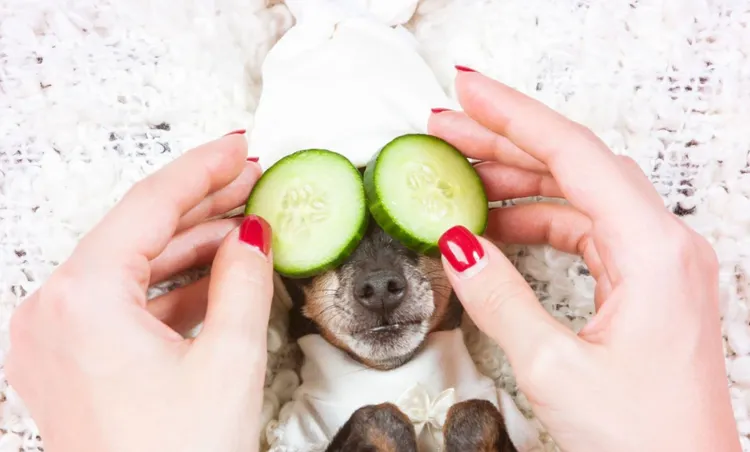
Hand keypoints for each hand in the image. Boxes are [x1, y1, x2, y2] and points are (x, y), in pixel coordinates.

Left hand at [6, 133, 273, 451]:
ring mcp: (54, 339)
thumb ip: (243, 279)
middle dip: (200, 206)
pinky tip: (214, 276)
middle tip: (249, 180)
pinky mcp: (69, 363)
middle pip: (136, 232)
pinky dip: (168, 289)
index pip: (150, 204)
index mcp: (82, 299)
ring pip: (129, 268)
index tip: (239, 147)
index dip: (204, 168)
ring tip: (243, 225)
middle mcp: (52, 312)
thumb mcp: (230, 358)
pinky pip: (121, 304)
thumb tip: (253, 235)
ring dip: (188, 247)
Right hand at [429, 69, 740, 451]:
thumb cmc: (646, 441)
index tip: (467, 94)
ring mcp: (658, 263)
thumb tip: (457, 246)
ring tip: (460, 178)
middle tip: (448, 129)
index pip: (574, 154)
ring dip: (519, 183)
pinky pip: (586, 231)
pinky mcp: (646, 283)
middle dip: (506, 142)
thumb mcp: (553, 367)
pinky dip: (538, 222)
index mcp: (653, 251)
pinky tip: (497, 227)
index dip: (513, 116)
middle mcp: (664, 245)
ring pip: (580, 195)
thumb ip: (498, 298)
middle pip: (576, 165)